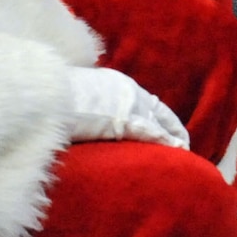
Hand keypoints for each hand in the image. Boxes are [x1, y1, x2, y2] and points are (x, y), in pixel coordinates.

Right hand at [63, 66, 189, 147]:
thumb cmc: (56, 94)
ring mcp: (130, 106)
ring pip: (160, 124)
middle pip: (159, 111)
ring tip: (183, 152)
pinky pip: (153, 133)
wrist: (52, 93)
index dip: (157, 114)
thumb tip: (83, 113)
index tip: (165, 126)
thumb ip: (88, 102)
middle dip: (172, 127)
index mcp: (116, 83)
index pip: (145, 100)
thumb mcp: (77, 91)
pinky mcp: (128, 121)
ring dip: (173, 139)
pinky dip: (167, 142)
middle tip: (182, 143)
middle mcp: (129, 92)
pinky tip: (177, 151)